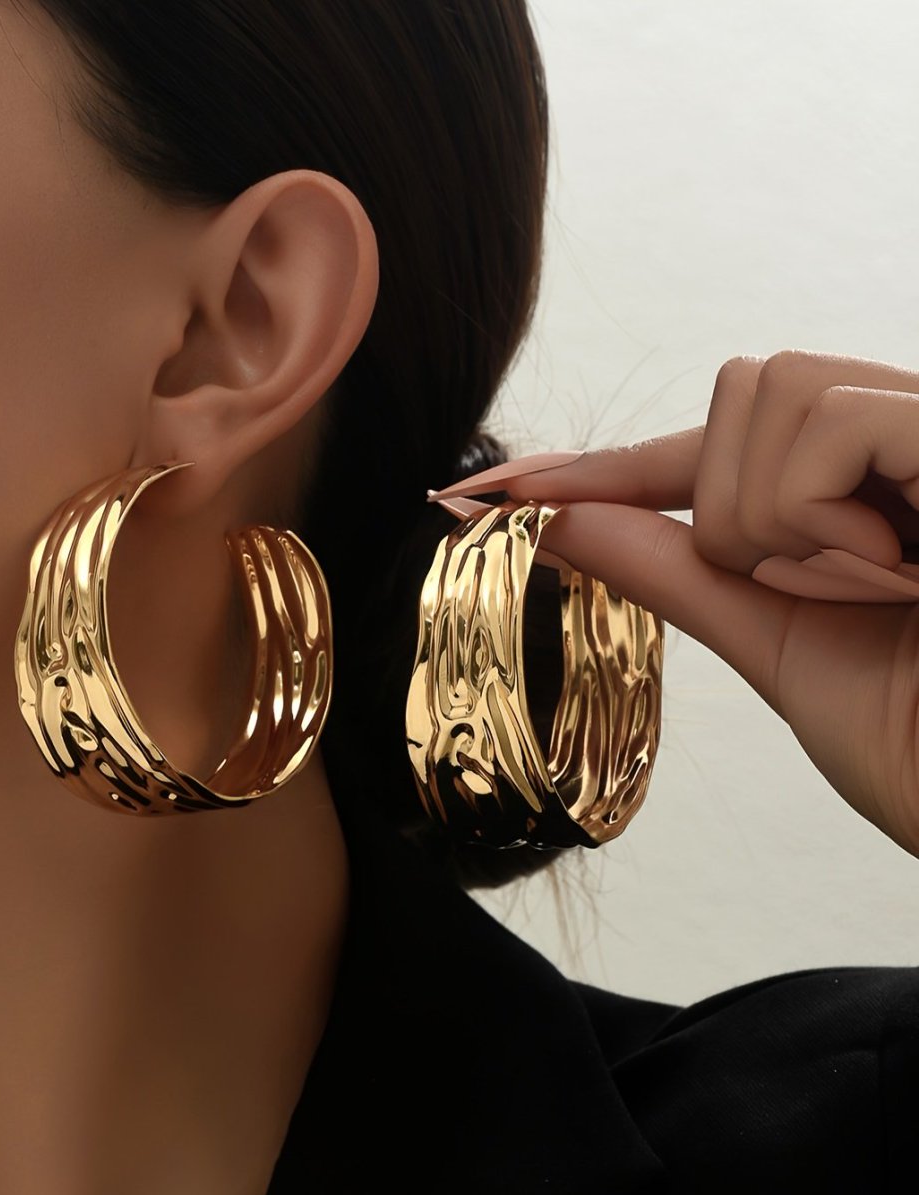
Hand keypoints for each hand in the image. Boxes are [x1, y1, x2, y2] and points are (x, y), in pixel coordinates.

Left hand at [428, 350, 918, 858]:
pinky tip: (901, 575)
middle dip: (741, 508)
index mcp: (857, 485)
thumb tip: (559, 522)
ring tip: (876, 589)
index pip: (700, 453)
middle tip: (828, 591)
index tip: (483, 494)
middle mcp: (905, 436)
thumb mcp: (775, 642)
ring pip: (774, 392)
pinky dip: (819, 519)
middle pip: (743, 388)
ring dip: (783, 521)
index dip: (592, 470)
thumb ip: (675, 570)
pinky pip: (829, 424)